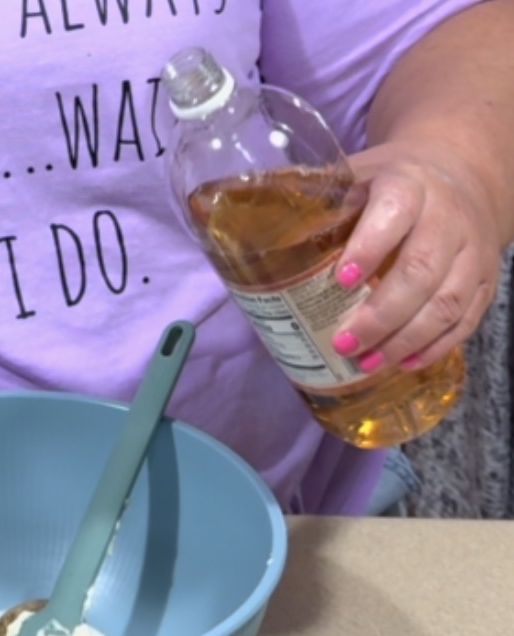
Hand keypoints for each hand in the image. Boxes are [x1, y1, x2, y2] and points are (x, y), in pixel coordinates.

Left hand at [331, 140, 501, 372]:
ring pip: (448, 301)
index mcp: (407, 185)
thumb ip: (313, 201)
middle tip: (344, 343)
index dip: (369, 248)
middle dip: (381, 315)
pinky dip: (438, 346)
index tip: (340, 281)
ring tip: (369, 364)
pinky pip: (469, 318)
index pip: (393, 213)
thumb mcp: (352, 177)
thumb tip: (250, 230)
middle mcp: (447, 215)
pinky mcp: (485, 278)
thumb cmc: (386, 185)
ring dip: (406, 340)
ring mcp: (472, 249)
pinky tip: (406, 364)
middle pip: (421, 271)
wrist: (457, 172)